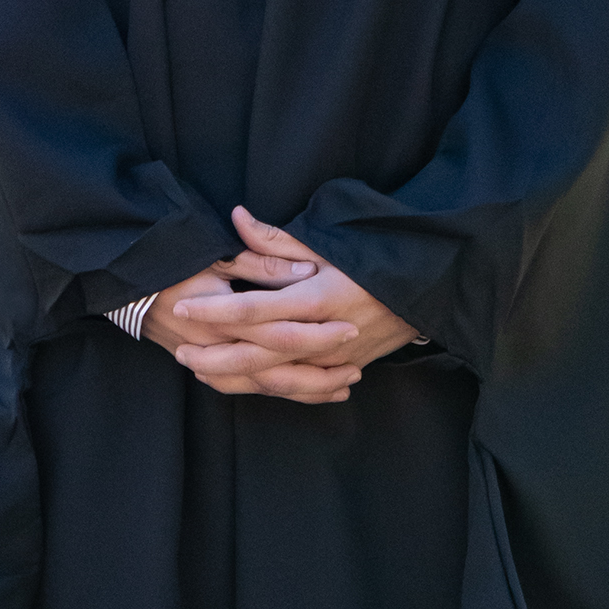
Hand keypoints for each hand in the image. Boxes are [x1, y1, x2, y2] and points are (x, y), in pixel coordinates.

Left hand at [168, 207, 423, 404]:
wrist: (427, 287)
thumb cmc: (373, 257)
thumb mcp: (328, 242)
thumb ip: (277, 238)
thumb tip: (236, 217)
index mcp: (316, 297)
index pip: (253, 310)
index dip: (214, 311)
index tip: (183, 307)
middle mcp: (323, 333)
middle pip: (257, 355)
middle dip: (214, 358)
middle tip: (180, 353)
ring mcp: (334, 359)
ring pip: (275, 380)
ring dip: (235, 379)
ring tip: (201, 372)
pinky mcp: (343, 370)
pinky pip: (299, 390)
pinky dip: (267, 391)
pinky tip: (243, 385)